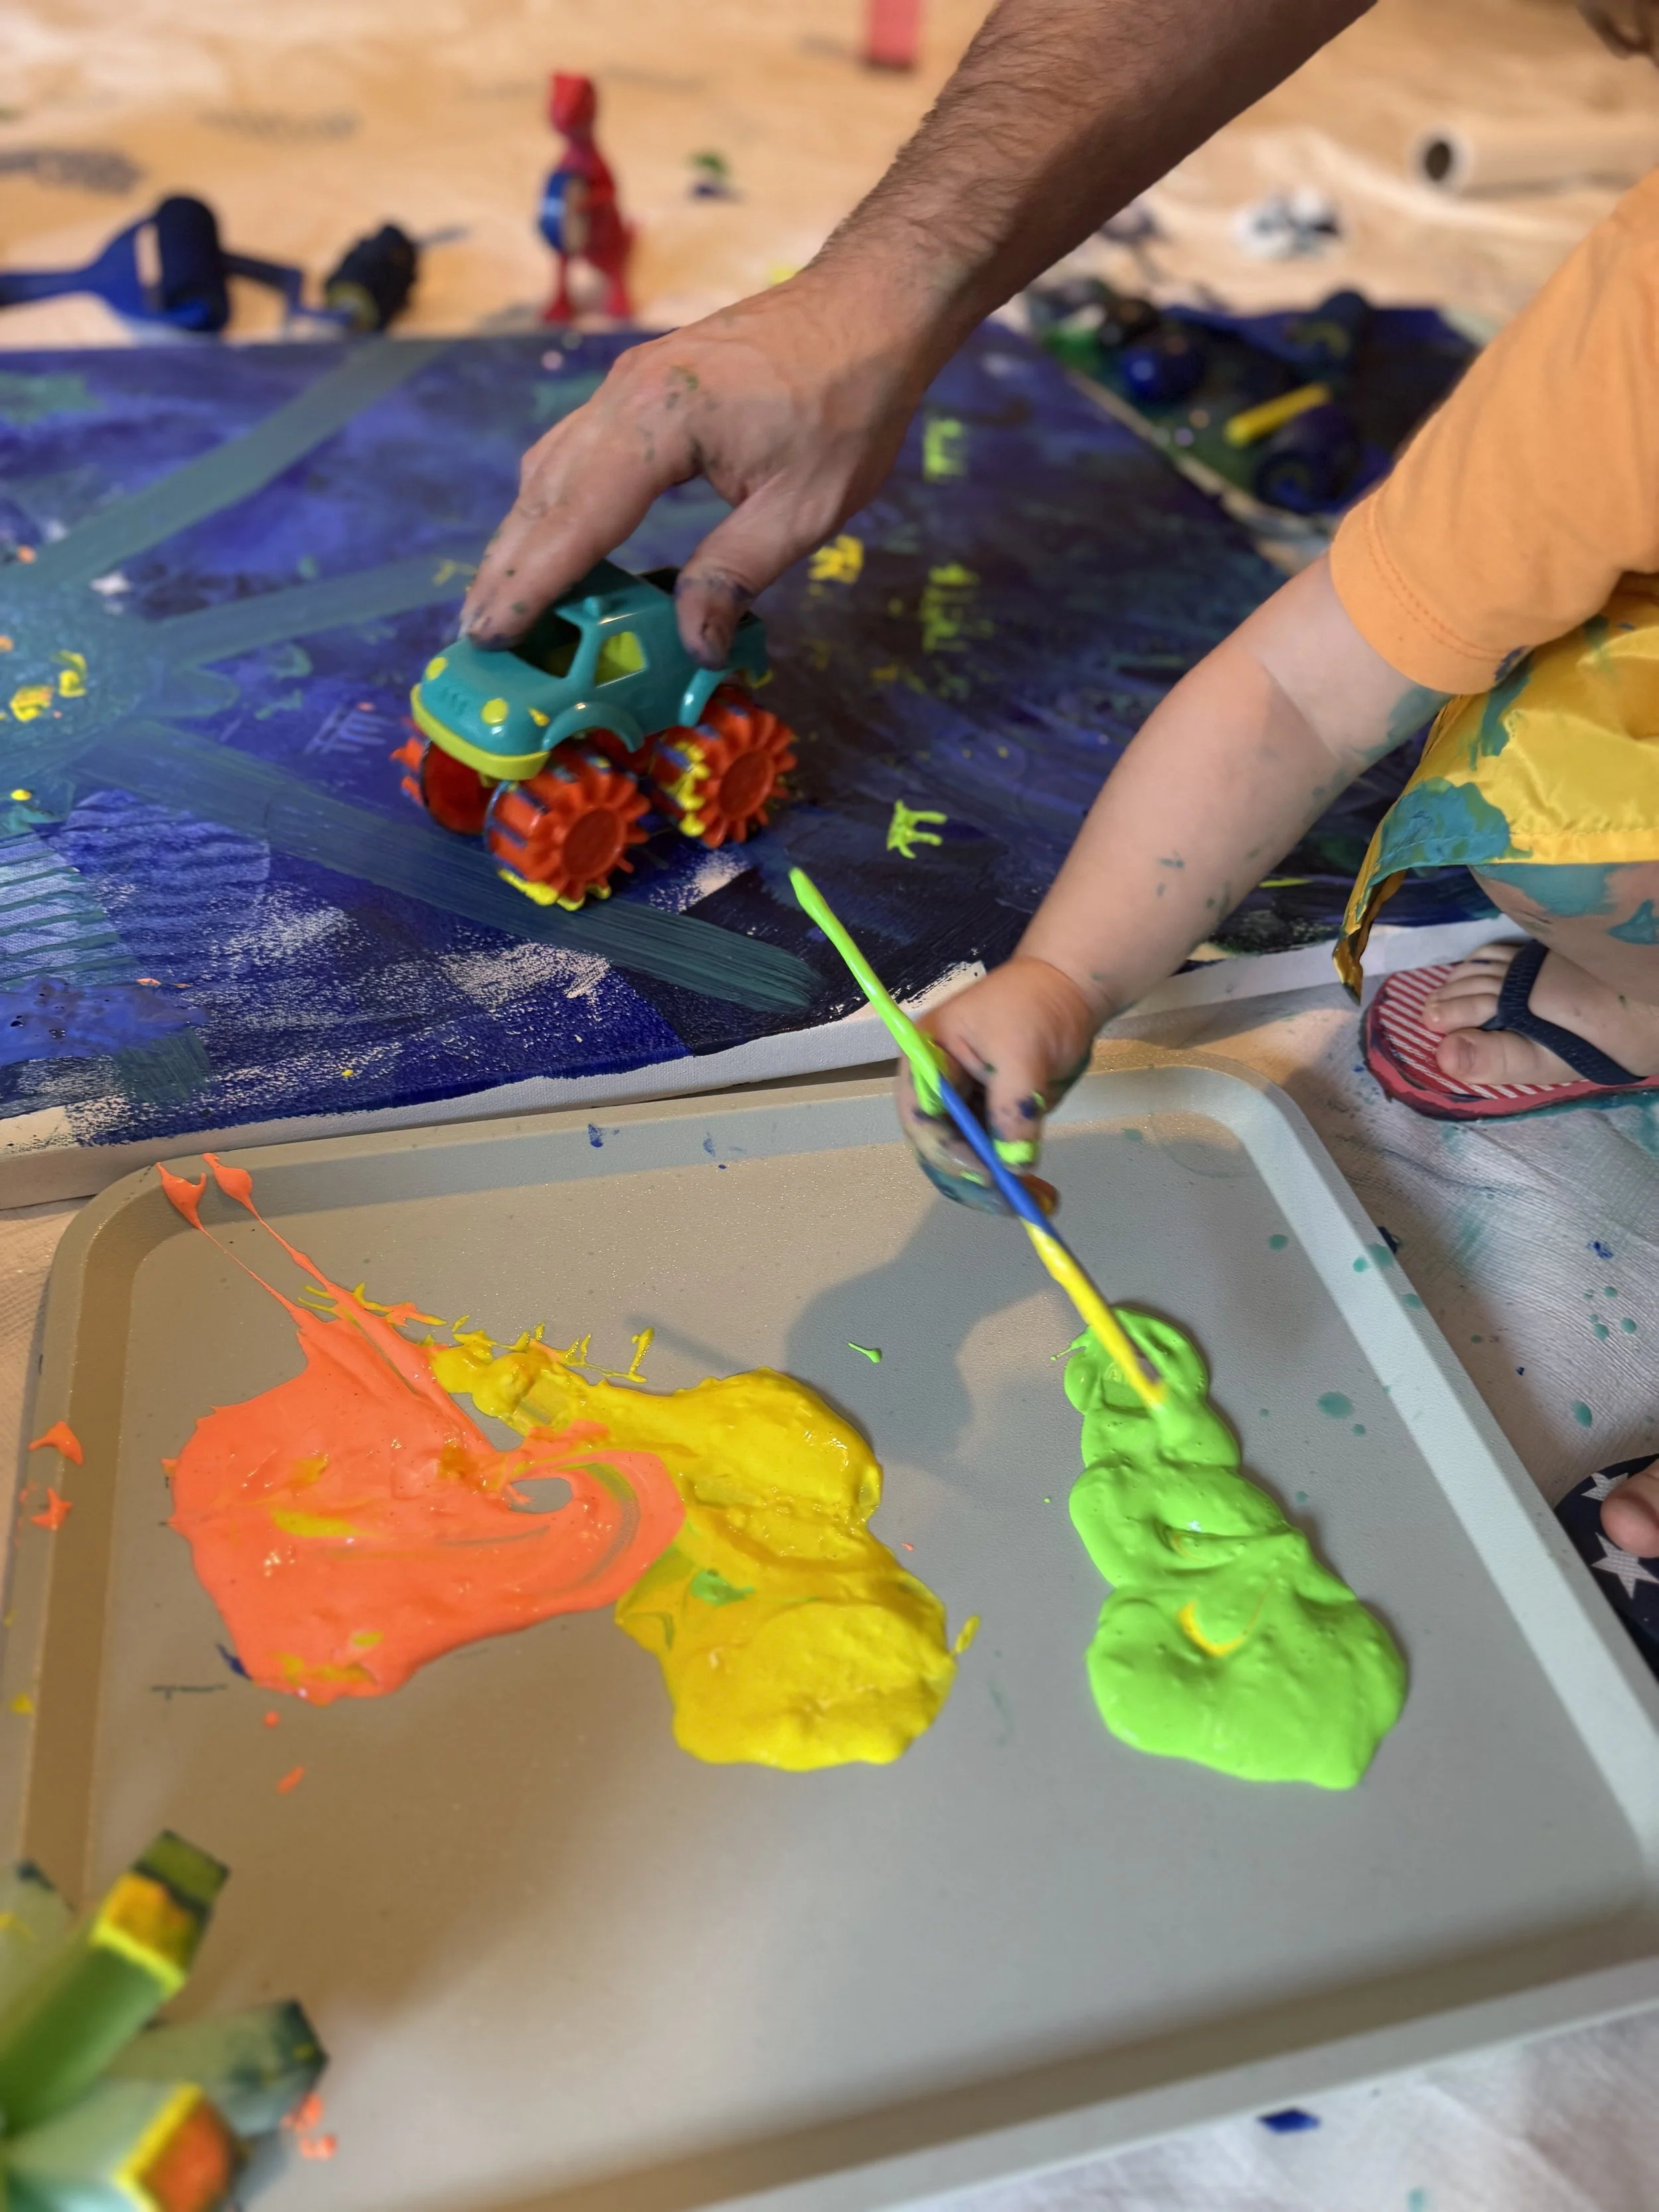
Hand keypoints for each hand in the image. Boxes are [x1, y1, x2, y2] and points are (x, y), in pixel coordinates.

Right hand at [461, 272, 928, 666]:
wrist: (868, 306)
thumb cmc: (848, 401)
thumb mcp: (805, 509)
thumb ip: (737, 575)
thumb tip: (693, 645)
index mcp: (661, 420)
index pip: (576, 518)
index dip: (531, 584)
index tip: (491, 632)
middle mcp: (626, 395)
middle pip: (542, 493)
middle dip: (506, 568)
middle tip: (475, 634)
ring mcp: (627, 384)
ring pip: (549, 468)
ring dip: (522, 536)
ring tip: (504, 601)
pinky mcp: (640, 385)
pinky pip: (575, 450)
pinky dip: (553, 503)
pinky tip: (554, 543)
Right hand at [894, 957, 1097, 1212]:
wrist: (1068, 991)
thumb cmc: (1036, 1006)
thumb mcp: (1024, 1052)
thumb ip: (1014, 1106)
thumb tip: (1013, 1162)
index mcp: (926, 1060)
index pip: (923, 1118)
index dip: (950, 1151)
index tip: (991, 1173)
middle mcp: (935, 1089)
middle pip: (938, 1150)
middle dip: (974, 1182)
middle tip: (1014, 1203)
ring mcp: (961, 1108)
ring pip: (964, 1164)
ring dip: (995, 1190)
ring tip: (1037, 1205)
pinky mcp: (987, 1120)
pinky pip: (991, 1159)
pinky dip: (1011, 1178)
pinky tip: (1038, 1194)